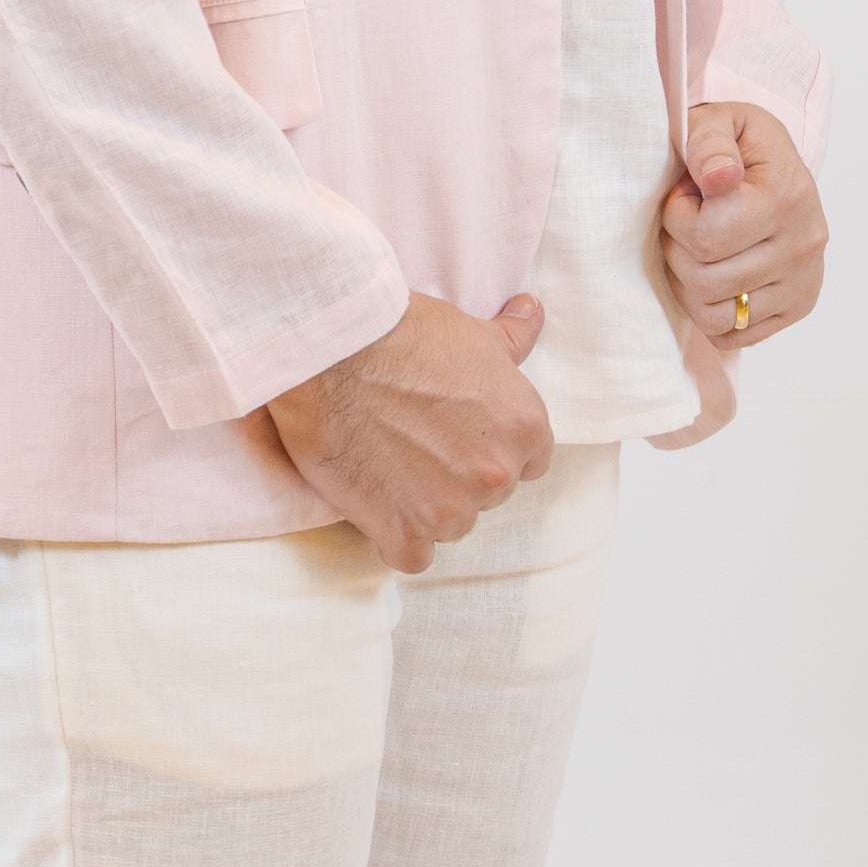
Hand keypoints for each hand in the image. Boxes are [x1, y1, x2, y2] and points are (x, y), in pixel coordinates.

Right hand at [266, 290, 553, 572]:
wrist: (335, 351)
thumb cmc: (402, 331)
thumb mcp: (470, 331)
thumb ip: (512, 336)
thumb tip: (532, 311)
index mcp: (524, 427)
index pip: (528, 460)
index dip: (490, 445)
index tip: (457, 431)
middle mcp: (497, 473)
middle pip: (486, 493)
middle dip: (457, 474)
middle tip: (415, 440)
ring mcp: (452, 509)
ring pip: (450, 524)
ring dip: (425, 505)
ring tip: (389, 464)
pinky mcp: (404, 531)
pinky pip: (412, 555)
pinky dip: (394, 537)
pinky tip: (376, 504)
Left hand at [660, 102, 827, 352]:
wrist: (778, 166)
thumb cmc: (739, 143)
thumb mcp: (721, 119)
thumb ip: (709, 141)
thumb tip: (717, 179)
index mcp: (787, 194)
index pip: (707, 236)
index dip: (677, 215)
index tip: (685, 193)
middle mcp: (803, 244)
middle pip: (706, 280)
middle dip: (678, 249)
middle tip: (686, 221)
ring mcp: (803, 281)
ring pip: (715, 314)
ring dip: (688, 283)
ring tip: (697, 248)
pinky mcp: (797, 307)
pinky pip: (733, 335)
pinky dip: (709, 312)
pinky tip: (712, 274)